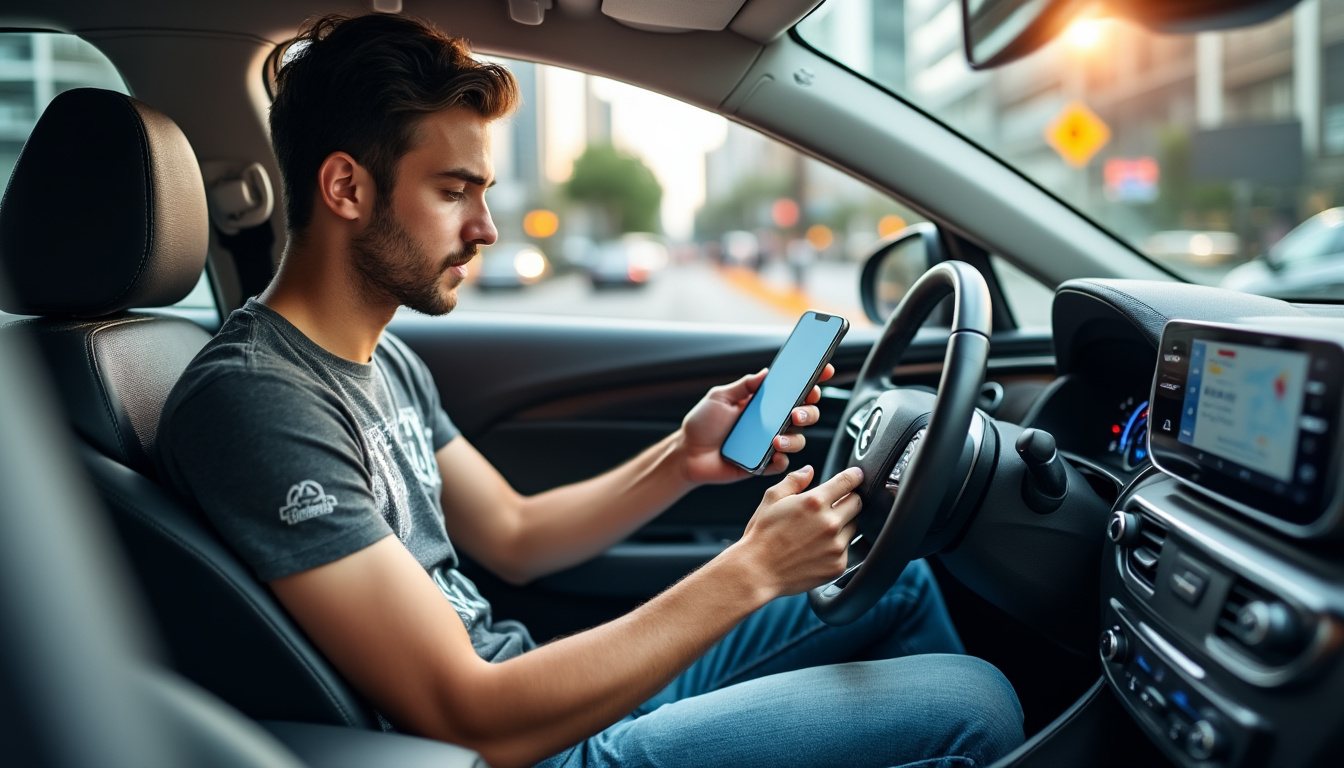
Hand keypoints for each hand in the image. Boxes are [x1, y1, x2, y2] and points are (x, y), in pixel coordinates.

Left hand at [678, 364, 834, 485]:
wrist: (687, 454)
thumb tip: (767, 372)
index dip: (813, 381)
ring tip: (777, 438)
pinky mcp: (764, 464)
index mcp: (764, 404)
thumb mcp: (720, 397)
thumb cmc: (702, 424)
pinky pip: (782, 463)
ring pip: (798, 439)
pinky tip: (774, 454)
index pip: (794, 391)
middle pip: (806, 414)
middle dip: (809, 411)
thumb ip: (744, 385)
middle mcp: (772, 422)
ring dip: (794, 438)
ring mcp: (770, 444)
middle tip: (797, 412)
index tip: (824, 371)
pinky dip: (781, 459)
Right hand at [732, 465, 863, 597]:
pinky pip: (847, 549)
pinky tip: (817, 549)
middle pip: (857, 503)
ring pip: (853, 527)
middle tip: (832, 506)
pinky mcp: (838, 565)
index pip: (848, 482)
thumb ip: (794, 481)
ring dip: (843, 525)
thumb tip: (809, 471)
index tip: (856, 475)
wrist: (757, 571)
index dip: (854, 476)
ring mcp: (836, 546)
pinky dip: (837, 547)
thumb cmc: (762, 536)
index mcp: (814, 502)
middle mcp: (829, 523)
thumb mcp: (771, 499)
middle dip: (848, 500)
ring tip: (818, 532)